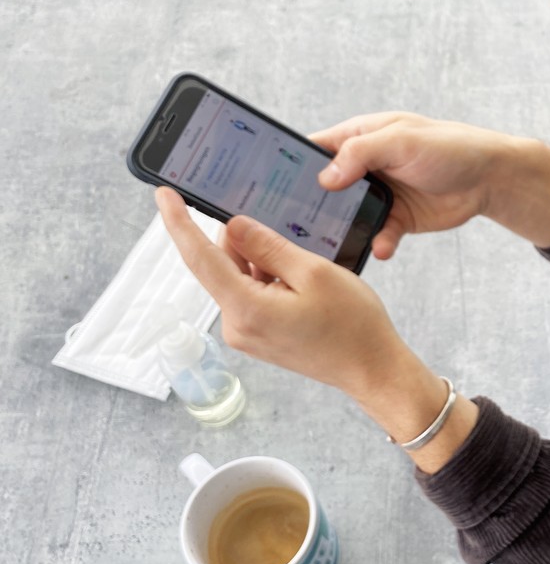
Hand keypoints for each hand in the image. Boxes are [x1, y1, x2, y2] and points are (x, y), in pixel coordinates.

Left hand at [154, 187, 430, 405]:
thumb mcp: (314, 272)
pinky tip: (300, 281)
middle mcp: (237, 325)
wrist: (371, 369)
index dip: (179, 222)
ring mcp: (247, 334)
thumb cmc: (352, 325)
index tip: (164, 194)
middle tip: (280, 228)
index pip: (199, 257)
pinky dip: (268, 278)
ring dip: (262, 261)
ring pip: (239, 278)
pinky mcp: (259, 336)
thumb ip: (268, 246)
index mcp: (246, 308)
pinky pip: (251, 295)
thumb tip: (235, 226)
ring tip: (304, 267)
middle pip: (222, 265)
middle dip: (244, 240)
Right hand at [310, 112, 549, 253]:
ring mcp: (380, 195)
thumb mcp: (402, 141)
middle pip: (325, 189)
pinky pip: (378, 235)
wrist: (491, 178)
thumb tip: (325, 178)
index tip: (269, 186)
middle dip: (311, 207)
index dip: (290, 165)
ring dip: (343, 231)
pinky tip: (382, 248)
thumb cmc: (449, 147)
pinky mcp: (398, 219)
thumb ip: (361, 153)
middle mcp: (364, 167)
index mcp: (359, 138)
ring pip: (348, 217)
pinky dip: (378, 243)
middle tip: (294, 227)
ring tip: (333, 246)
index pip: (314, 150)